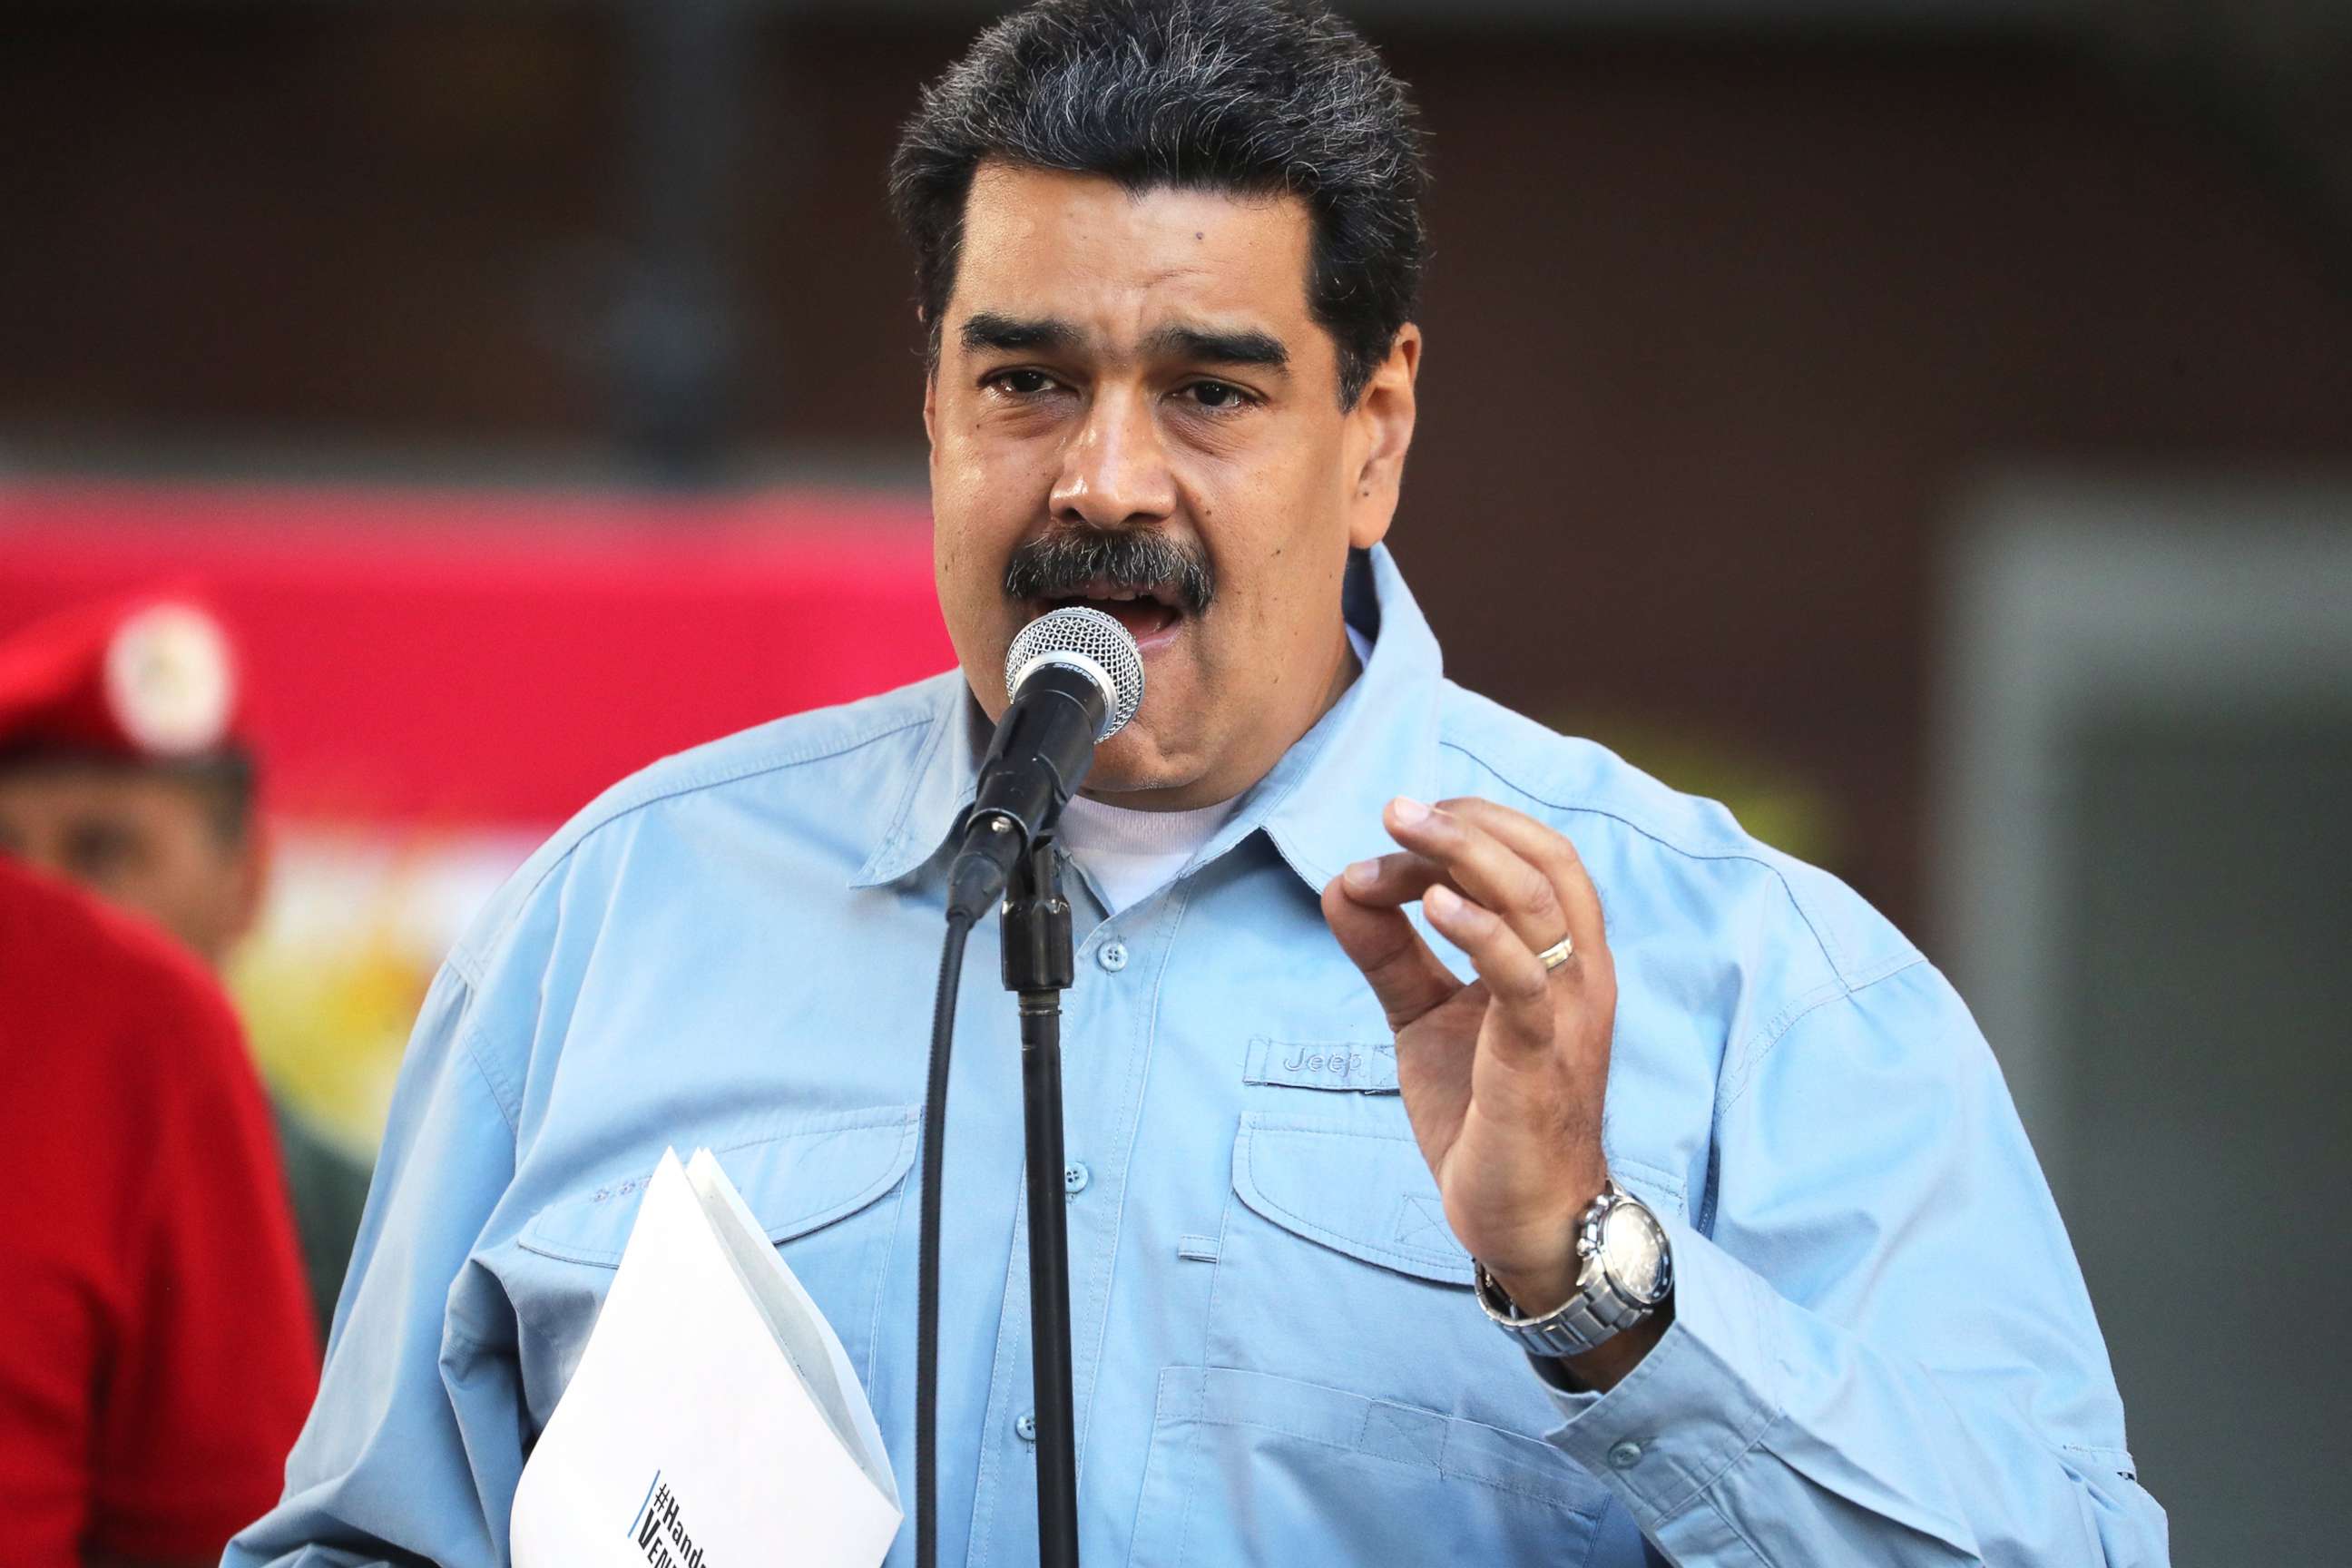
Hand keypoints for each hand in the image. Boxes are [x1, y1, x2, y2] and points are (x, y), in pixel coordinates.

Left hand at [1322, 796, 1660, 1384]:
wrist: (1523, 1217)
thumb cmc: (1486, 1114)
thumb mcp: (1425, 1017)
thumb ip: (1390, 953)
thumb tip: (1341, 885)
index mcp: (1558, 956)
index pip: (1531, 858)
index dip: (1467, 828)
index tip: (1394, 829)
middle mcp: (1577, 973)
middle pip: (1546, 862)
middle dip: (1470, 823)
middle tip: (1395, 809)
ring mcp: (1566, 1013)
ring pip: (1540, 904)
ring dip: (1467, 856)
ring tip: (1404, 830)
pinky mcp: (1542, 1059)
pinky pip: (1525, 980)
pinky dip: (1482, 932)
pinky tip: (1433, 907)